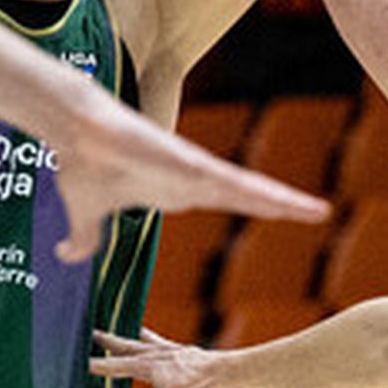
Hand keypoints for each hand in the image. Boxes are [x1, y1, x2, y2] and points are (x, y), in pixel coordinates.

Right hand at [49, 88, 326, 264]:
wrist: (73, 133)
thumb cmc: (82, 164)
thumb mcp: (86, 214)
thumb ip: (84, 237)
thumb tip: (67, 255)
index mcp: (178, 191)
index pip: (229, 201)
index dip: (255, 207)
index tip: (283, 215)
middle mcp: (193, 180)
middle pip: (248, 196)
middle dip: (282, 206)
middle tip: (320, 213)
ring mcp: (193, 171)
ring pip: (247, 189)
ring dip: (281, 201)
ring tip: (317, 210)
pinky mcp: (187, 162)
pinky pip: (229, 180)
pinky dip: (254, 190)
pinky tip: (280, 200)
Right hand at [88, 326, 223, 387]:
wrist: (224, 372)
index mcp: (145, 366)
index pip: (113, 366)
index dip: (95, 365)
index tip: (77, 362)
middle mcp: (155, 354)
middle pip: (125, 345)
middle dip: (108, 340)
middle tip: (93, 332)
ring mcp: (171, 351)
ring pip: (145, 340)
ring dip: (134, 336)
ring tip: (127, 329)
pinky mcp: (186, 353)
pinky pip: (166, 344)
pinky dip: (159, 343)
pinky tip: (164, 347)